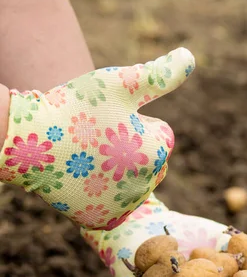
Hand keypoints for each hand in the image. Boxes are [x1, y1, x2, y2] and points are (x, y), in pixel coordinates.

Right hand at [0, 47, 194, 229]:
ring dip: (120, 170)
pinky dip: (106, 193)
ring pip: (135, 181)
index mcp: (157, 152)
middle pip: (152, 161)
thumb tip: (190, 56)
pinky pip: (117, 203)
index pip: (161, 134)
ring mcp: (124, 206)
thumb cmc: (75, 106)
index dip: (135, 122)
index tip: (108, 122)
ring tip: (89, 157)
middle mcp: (146, 185)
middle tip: (97, 140)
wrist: (26, 141)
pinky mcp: (103, 220)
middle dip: (133, 149)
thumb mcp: (121, 82)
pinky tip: (86, 180)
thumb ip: (161, 74)